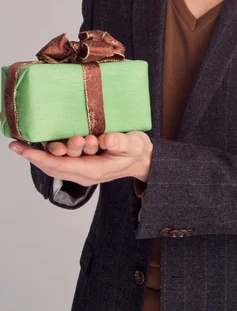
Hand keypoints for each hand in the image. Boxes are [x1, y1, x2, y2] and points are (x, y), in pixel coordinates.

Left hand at [8, 132, 152, 185]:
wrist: (142, 159)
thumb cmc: (136, 151)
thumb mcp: (134, 144)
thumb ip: (121, 142)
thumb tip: (105, 139)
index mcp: (94, 170)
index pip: (61, 166)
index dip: (40, 159)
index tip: (24, 150)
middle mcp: (84, 172)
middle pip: (52, 167)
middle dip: (36, 156)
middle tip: (21, 144)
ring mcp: (82, 168)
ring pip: (56, 163)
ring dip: (49, 150)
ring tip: (52, 138)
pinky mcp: (81, 161)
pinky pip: (61, 159)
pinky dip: (50, 152)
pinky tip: (41, 143)